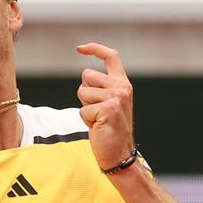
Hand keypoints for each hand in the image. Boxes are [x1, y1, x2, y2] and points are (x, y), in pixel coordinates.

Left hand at [77, 42, 136, 170]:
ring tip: (98, 119)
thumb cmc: (109, 129)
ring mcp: (116, 97)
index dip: (95, 49)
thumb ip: (102, 88)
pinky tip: (98, 127)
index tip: (80, 48)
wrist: (119, 153)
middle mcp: (122, 87)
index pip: (111, 56)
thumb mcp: (109, 103)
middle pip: (86, 75)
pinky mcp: (108, 108)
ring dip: (84, 107)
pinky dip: (85, 120)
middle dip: (84, 94)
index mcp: (123, 83)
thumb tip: (85, 76)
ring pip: (82, 92)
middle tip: (96, 111)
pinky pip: (82, 109)